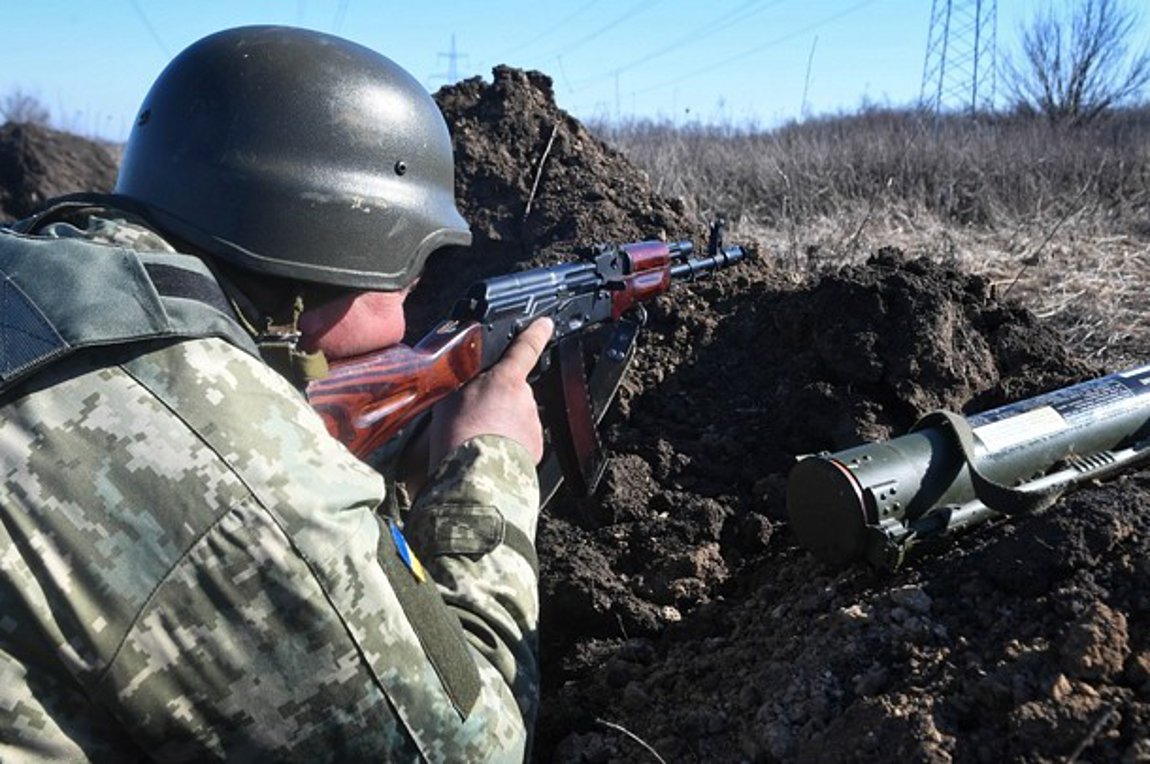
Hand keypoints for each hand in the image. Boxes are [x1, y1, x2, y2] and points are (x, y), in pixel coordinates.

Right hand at [428, 318, 553, 465]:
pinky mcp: (535, 448)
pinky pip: (522, 441)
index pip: (525, 348)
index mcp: (505, 380)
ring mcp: (532, 424)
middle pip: (514, 392)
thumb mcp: (449, 399)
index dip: (536, 334)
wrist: (475, 475)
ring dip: (502, 425)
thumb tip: (462, 381)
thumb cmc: (458, 437)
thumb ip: (463, 383)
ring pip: (517, 418)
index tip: (546, 324)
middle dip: (498, 401)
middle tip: (474, 418)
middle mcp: (525, 398)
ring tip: (478, 440)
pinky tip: (490, 453)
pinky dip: (509, 445)